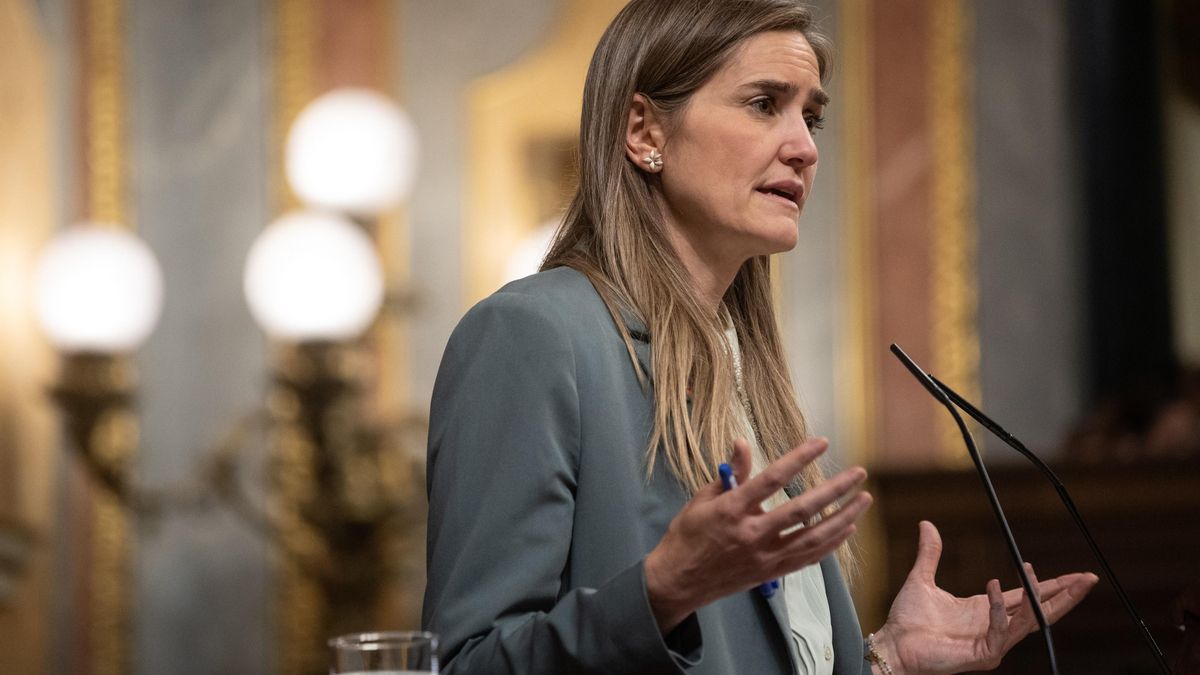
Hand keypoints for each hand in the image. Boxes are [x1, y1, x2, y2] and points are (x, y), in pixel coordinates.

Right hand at [644, 437, 871, 631]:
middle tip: (858, 473)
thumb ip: (731, 473)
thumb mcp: (702, 499)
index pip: (772, 478)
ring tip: (863, 500)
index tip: (822, 443)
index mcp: (732, 510)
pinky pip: (808, 557)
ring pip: (813, 537)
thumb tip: (743, 442)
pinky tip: (846, 528)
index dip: (799, 458)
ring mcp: (764, 556)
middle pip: (802, 509)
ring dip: (843, 517)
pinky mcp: (771, 572)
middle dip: (834, 490)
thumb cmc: (688, 535)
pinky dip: (830, 543)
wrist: (678, 581)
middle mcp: (752, 534)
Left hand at [872, 521, 1099, 674]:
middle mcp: (995, 626)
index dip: (1053, 586)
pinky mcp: (984, 655)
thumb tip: (927, 524)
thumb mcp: (922, 578)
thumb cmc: (907, 619)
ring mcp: (992, 642)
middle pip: (1042, 612)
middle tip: (1088, 579)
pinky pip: (1000, 630)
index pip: (1029, 598)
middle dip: (1067, 595)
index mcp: (987, 610)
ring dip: (1038, 599)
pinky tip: (995, 585)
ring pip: (1029, 621)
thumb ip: (930, 553)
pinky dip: (1000, 608)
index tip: (1076, 574)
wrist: (893, 644)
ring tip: (1042, 575)